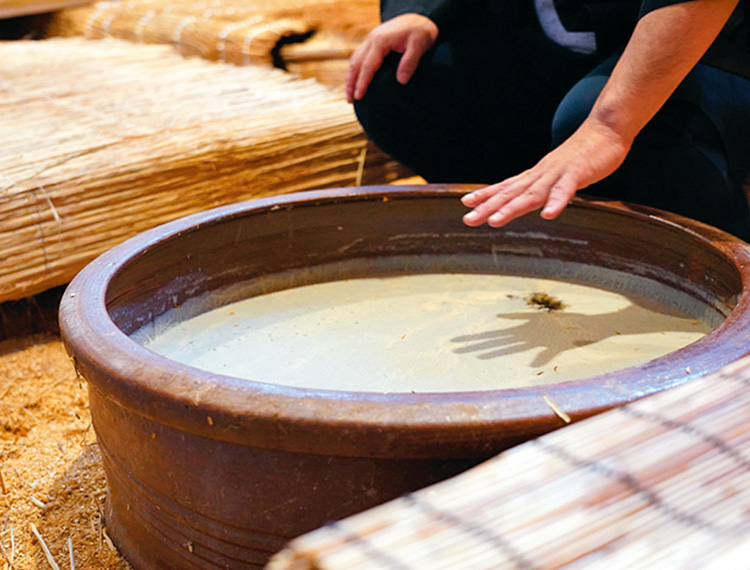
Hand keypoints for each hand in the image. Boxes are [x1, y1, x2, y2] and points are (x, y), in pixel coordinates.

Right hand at [346, 13, 438, 102]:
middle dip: (350, 83)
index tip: (359, 96)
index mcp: (380, 41)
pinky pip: (358, 57)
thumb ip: (410, 62)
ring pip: (354, 60)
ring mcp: (370, 40)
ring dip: (350, 78)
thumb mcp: (419, 45)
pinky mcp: (371, 42)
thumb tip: (401, 80)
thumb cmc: (419, 32)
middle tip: (350, 101)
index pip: (367, 65)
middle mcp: (371, 39)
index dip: (362, 82)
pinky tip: (355, 81)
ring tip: (349, 95)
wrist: (418, 18)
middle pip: (355, 63)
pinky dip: (354, 70)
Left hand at [461, 119, 632, 226]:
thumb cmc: (580, 156)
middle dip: (488, 207)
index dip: (485, 195)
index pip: (505, 187)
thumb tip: (522, 197)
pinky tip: (548, 215)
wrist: (605, 130)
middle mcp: (540, 174)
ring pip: (531, 194)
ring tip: (495, 221)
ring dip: (512, 208)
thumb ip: (538, 186)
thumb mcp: (553, 173)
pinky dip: (556, 202)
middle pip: (510, 193)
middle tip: (468, 219)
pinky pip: (565, 190)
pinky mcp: (577, 174)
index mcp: (535, 176)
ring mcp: (557, 173)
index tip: (465, 203)